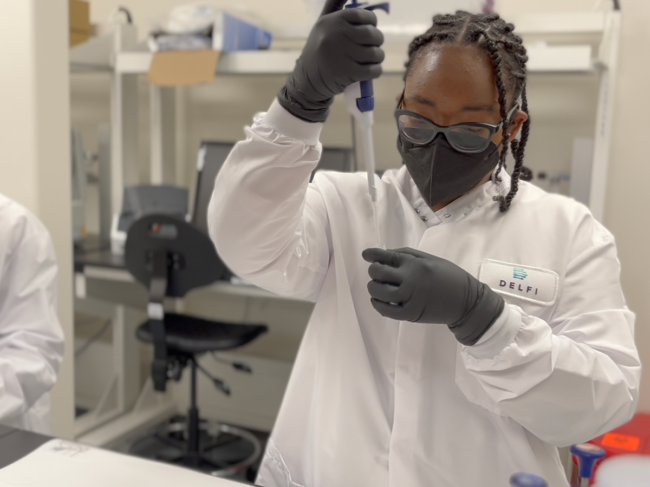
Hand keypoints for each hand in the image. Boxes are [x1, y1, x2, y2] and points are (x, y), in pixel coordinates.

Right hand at [278, 0, 384, 122]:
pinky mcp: (348, 73)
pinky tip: (370, 70)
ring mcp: (343, 55)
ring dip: (377, 58)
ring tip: (369, 59)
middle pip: (373, 35)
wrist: (307, 80)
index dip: (371, 22)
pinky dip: (376, 71)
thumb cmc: (319, 50)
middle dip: (377, 41)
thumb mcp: (322, 24)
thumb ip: (335, 4)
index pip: (364, 16)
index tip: (368, 29)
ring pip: (376, 53)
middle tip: (372, 47)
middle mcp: (337, 36)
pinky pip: (374, 70)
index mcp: (333, 21)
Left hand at [362, 247, 504, 345]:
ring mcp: (409, 298)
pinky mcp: (409, 314)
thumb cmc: (449, 276)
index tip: (366, 254)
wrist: (467, 302)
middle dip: (374, 271)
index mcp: (415, 264)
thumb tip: (384, 254)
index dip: (372, 254)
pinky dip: (377, 304)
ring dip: (373, 287)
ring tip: (377, 286)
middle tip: (377, 272)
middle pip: (378, 273)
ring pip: (378, 291)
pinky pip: (385, 310)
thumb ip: (407, 255)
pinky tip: (378, 300)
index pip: (386, 256)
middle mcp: (409, 279)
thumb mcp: (430, 259)